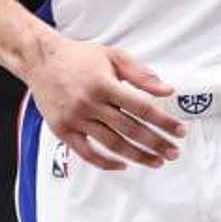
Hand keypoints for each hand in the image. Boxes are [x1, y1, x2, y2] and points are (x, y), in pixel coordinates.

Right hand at [23, 33, 185, 170]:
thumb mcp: (113, 56)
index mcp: (104, 84)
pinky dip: (106, 163)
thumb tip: (167, 90)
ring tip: (156, 161)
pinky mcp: (64, 130)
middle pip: (131, 130)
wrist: (40, 60)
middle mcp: (90, 103)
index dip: (164, 121)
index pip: (142, 108)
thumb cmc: (77, 57)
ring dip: (138, 156)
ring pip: (113, 144)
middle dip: (156, 143)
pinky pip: (88, 153)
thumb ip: (141, 74)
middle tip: (174, 152)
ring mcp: (76, 119)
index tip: (179, 130)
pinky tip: (123, 165)